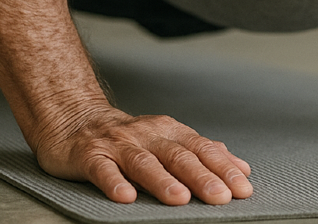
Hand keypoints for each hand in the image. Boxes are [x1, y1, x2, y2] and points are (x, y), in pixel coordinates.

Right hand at [32, 105, 252, 204]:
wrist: (75, 119)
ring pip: (143, 162)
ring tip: (180, 198)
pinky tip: (126, 197)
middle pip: (177, 156)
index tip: (242, 187)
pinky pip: (102, 170)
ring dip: (163, 180)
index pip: (201, 149)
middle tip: (221, 197)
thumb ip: (202, 152)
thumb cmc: (129, 137)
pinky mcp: (90, 156)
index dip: (223, 167)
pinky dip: (114, 182)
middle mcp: (146, 135)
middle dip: (201, 177)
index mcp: (169, 131)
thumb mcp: (167, 139)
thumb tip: (240, 167)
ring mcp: (118, 145)